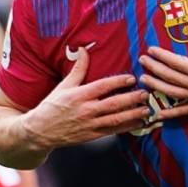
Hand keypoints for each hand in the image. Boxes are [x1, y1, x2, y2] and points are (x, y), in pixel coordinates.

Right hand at [22, 46, 154, 147]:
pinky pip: (113, 131)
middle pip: (113, 104)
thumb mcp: (63, 86)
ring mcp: (90, 125)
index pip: (102, 86)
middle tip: (146, 93)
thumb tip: (83, 50)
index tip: (132, 78)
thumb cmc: (51, 106)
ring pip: (116, 119)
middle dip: (131, 99)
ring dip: (133, 114)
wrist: (40, 131)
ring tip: (147, 109)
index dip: (118, 81)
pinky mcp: (92, 136)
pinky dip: (127, 127)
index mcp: (79, 95)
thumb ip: (78, 69)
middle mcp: (86, 110)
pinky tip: (138, 123)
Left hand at [139, 20, 187, 110]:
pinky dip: (170, 114)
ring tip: (144, 80)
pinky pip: (183, 111)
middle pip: (169, 76)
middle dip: (154, 68)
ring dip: (156, 87)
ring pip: (172, 93)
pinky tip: (158, 114)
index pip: (174, 62)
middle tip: (142, 61)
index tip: (151, 50)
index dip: (161, 56)